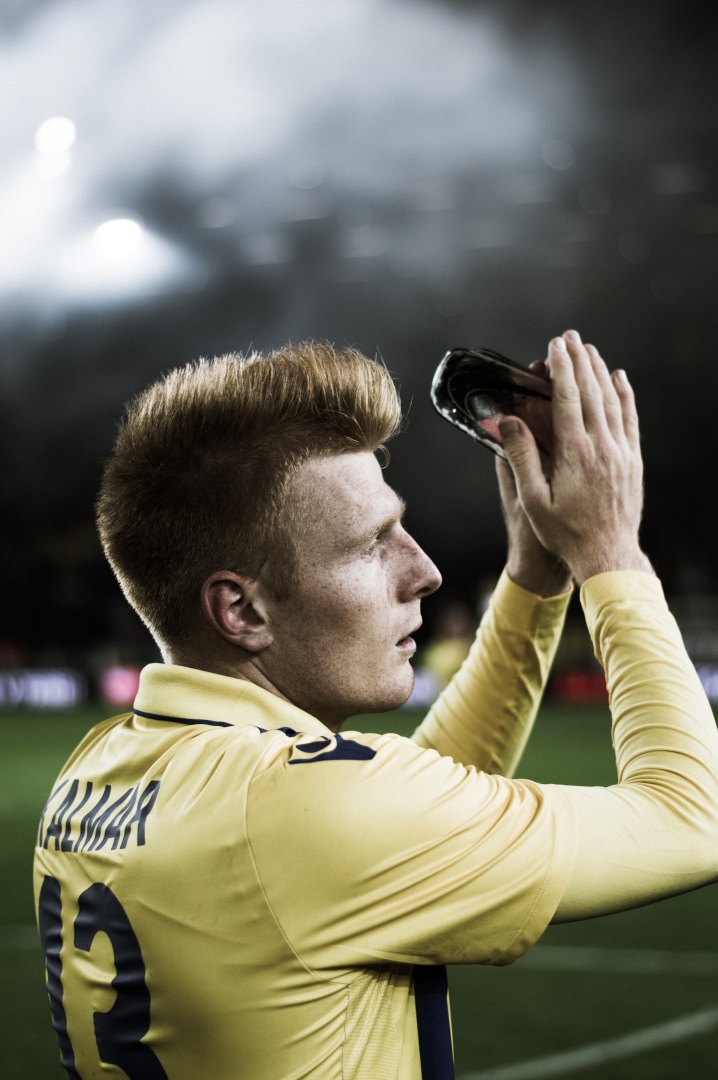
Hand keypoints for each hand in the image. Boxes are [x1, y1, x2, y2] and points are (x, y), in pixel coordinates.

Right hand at [498, 330, 652, 585]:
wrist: (609, 555)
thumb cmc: (565, 533)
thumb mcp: (533, 501)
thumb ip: (521, 458)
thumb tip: (508, 422)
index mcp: (575, 453)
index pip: (568, 398)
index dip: (560, 368)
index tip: (554, 346)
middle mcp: (602, 446)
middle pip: (591, 391)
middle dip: (578, 360)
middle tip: (569, 336)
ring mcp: (622, 452)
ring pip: (612, 400)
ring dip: (599, 371)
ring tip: (589, 350)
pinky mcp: (633, 460)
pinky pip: (630, 418)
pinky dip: (625, 394)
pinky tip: (620, 379)